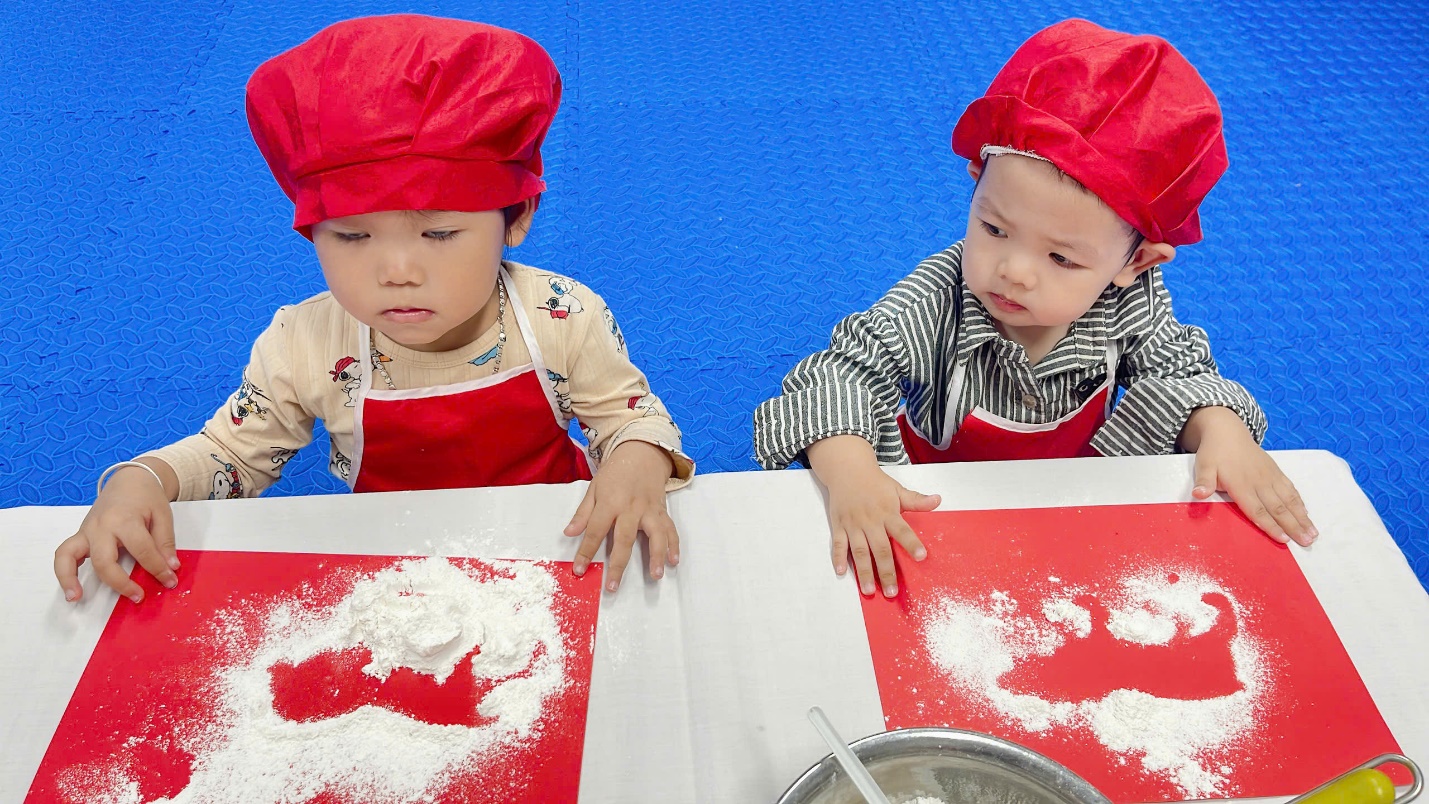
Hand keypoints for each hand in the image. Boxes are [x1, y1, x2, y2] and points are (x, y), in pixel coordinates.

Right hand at [54, 459, 180, 602]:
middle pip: (105, 560)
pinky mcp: (80, 535)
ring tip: (76, 598)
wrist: (129, 480)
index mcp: (125, 519)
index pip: (143, 551)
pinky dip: (63, 572)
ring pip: (70, 556)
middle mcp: (101, 526)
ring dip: (70, 579)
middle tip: (138, 596)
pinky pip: (63, 554)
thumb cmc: (147, 497)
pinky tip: (71, 589)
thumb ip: (165, 542)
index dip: (158, 569)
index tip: (170, 580)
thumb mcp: (163, 515)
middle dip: (121, 583)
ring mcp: (87, 531)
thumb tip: (170, 568)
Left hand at [564, 440, 677, 591]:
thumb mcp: (594, 489)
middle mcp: (631, 508)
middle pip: (624, 539)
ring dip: (656, 556)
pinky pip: (670, 529)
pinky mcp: (662, 511)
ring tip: (656, 576)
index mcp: (610, 502)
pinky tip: (673, 561)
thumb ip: (582, 513)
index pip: (595, 531)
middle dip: (618, 565)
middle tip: (612, 587)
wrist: (642, 454)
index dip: (586, 552)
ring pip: (655, 534)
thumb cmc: (615, 473)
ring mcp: (649, 510)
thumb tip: (568, 534)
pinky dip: (674, 545)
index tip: (579, 570)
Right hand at [807, 435, 938, 596]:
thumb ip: (917, 500)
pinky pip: (838, 544)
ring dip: (864, 571)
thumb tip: (938, 500)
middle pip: (879, 548)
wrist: (847, 470)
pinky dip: (839, 558)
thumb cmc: (875, 483)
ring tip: (869, 590)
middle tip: (892, 591)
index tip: (921, 556)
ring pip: (859, 551)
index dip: (911, 543)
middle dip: (886, 571)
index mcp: (887, 512)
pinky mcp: (839, 525)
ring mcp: (853, 524)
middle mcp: (870, 521)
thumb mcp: (897, 490)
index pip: (902, 530)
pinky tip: (842, 573)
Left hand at [1181, 407, 1316, 545]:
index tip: (1283, 539)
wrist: (1227, 432)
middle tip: (1307, 542)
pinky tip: (1307, 514)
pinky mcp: (1276, 472)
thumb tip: (1198, 494)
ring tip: (1313, 533)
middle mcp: (1259, 482)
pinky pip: (1291, 489)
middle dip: (1293, 526)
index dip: (1270, 525)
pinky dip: (1300, 503)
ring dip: (1302, 517)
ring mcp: (1270, 476)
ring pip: (1289, 500)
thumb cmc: (1214, 453)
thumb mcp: (1203, 466)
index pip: (1257, 510)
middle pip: (1278, 508)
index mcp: (1241, 484)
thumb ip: (1203, 482)